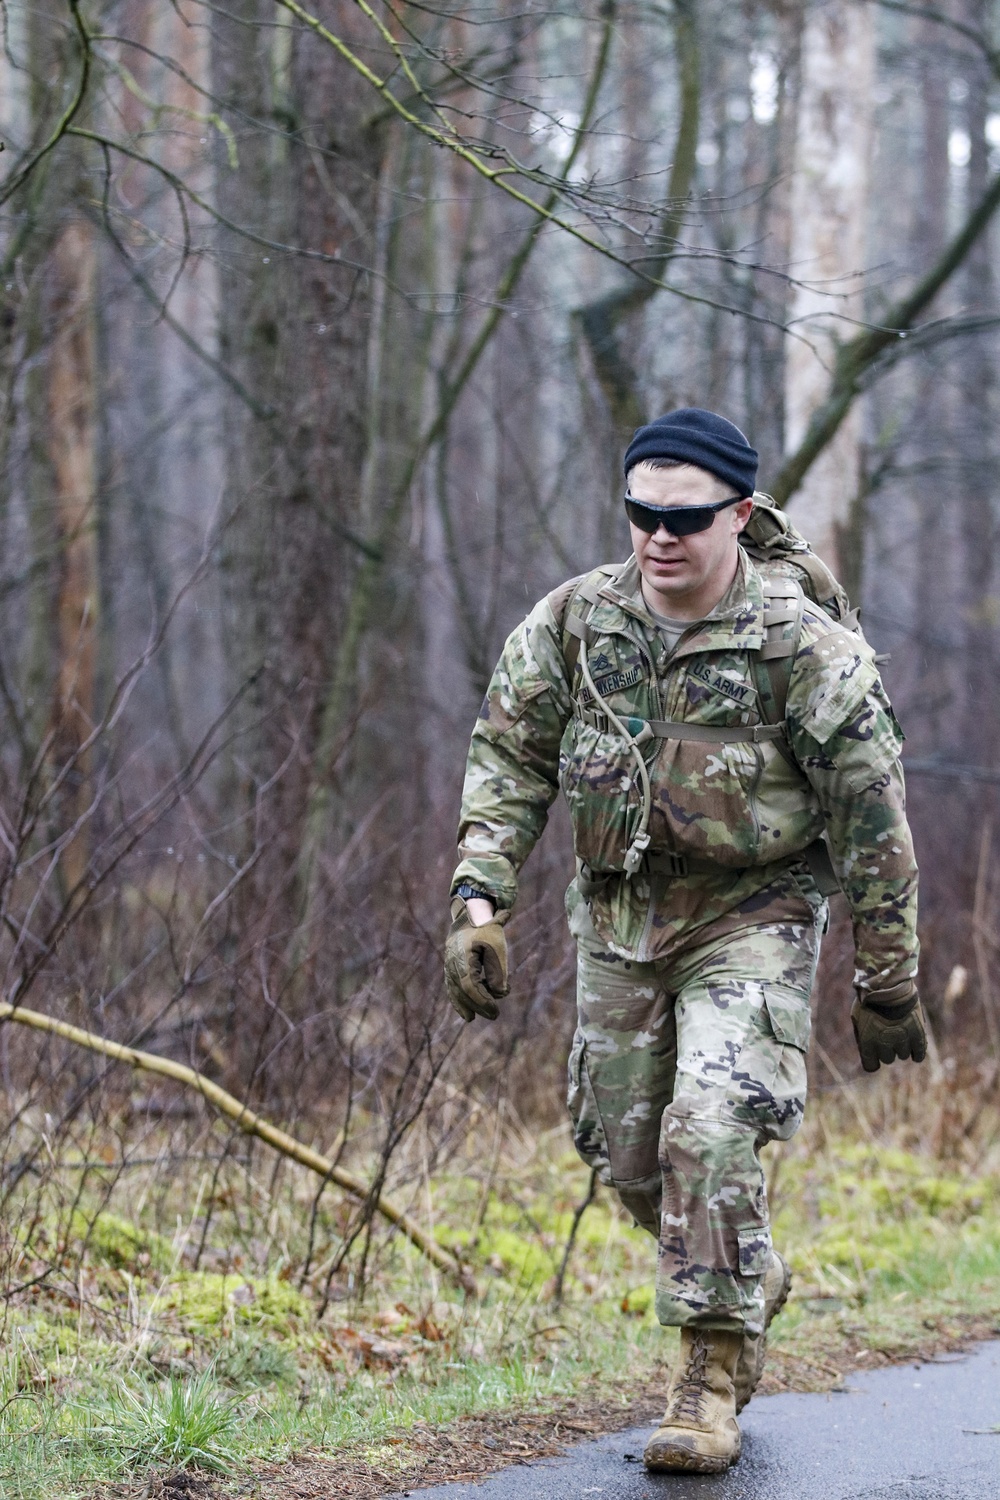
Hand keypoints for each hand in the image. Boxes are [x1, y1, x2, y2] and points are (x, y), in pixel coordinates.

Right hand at [444, 896, 509, 1021]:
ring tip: (471, 1018)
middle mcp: (451, 963)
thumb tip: (500, 993)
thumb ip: (498, 970)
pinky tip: (463, 1009)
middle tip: (494, 1015)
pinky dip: (456, 998)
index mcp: (462, 957)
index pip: (470, 986)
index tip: (495, 1010)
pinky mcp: (449, 965)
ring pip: (454, 990)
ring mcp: (448, 964)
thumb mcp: (497, 946)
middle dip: (477, 1005)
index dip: (482, 1000)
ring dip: (464, 1004)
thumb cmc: (486, 929)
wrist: (469, 914)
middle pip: (462, 991)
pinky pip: (450, 985)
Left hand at [851, 980, 926, 1072]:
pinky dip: (917, 1052)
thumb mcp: (857, 1017)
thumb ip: (862, 1035)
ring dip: (900, 1045)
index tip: (874, 1053)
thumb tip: (868, 1049)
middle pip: (888, 1058)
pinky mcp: (917, 1033)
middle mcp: (885, 1044)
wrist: (887, 984)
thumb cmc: (869, 999)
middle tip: (887, 1035)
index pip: (871, 1066)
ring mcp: (902, 1039)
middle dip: (887, 1049)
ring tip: (899, 1031)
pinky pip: (919, 1052)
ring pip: (903, 1054)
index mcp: (867, 1043)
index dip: (873, 1059)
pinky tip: (914, 1047)